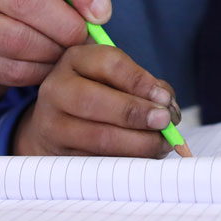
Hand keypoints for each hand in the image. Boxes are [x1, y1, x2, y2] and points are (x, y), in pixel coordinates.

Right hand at [0, 0, 110, 101]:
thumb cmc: (19, 5)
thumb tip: (99, 13)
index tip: (101, 13)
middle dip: (65, 26)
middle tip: (81, 40)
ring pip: (16, 39)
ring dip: (51, 53)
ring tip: (64, 54)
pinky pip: (7, 68)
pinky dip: (37, 73)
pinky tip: (46, 68)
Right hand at [13, 45, 181, 157]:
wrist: (57, 123)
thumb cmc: (99, 94)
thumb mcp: (118, 78)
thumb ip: (146, 86)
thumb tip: (168, 107)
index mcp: (76, 60)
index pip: (108, 63)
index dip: (139, 81)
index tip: (164, 98)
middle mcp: (57, 89)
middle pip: (94, 100)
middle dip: (135, 113)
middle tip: (164, 121)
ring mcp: (52, 124)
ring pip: (97, 136)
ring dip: (137, 143)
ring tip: (162, 143)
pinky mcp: (57, 155)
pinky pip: (96, 161)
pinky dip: (126, 160)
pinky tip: (145, 157)